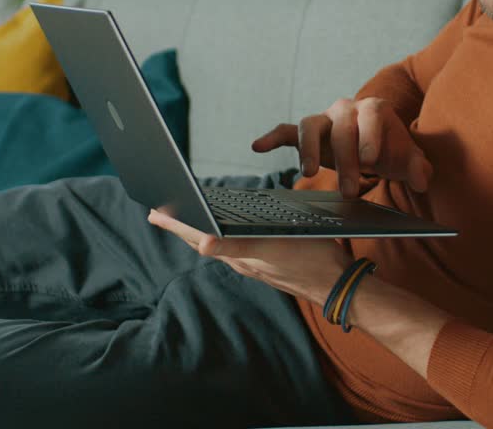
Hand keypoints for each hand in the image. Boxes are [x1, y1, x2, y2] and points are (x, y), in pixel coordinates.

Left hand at [147, 209, 349, 305]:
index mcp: (238, 255)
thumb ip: (237, 246)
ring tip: (185, 219)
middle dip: (181, 225)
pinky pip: (237, 246)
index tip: (154, 210)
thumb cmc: (310, 261)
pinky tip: (228, 231)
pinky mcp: (268, 261)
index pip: (197, 236)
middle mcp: (242, 260)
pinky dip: (223, 234)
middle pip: (203, 239)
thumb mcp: (273, 247)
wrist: (338, 282)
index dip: (175, 223)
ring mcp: (255, 262)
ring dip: (199, 229)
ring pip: (219, 243)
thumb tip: (202, 242)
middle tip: (158, 212)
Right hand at [251, 97, 432, 197]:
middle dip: (345, 159)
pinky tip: (258, 147)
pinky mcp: (307, 134)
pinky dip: (272, 137)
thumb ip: (419, 168)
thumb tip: (421, 178)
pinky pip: (286, 130)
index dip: (370, 135)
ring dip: (309, 149)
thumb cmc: (393, 153)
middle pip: (342, 127)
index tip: (370, 160)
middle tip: (349, 191)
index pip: (371, 115)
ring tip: (308, 173)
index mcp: (374, 110)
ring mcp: (324, 120)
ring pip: (310, 125)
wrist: (378, 150)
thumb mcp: (410, 161)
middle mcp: (347, 109)